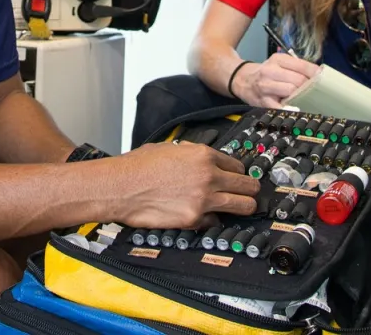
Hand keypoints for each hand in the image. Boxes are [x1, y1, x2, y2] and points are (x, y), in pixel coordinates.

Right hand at [108, 142, 260, 229]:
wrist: (120, 186)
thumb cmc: (138, 166)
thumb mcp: (169, 148)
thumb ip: (192, 154)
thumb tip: (203, 160)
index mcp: (203, 155)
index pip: (238, 166)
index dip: (240, 174)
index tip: (240, 180)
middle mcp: (209, 176)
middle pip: (248, 186)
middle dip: (250, 191)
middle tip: (249, 194)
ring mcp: (204, 199)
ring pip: (243, 206)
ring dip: (243, 207)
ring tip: (241, 208)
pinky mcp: (194, 219)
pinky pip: (215, 222)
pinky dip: (212, 220)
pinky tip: (204, 216)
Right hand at [234, 54, 320, 107]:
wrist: (242, 80)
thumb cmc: (266, 73)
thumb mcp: (279, 63)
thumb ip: (297, 68)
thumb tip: (320, 75)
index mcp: (277, 59)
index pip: (302, 66)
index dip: (315, 73)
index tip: (324, 79)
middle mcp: (270, 71)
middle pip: (298, 80)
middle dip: (309, 87)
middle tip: (316, 91)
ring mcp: (265, 86)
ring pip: (291, 92)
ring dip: (301, 96)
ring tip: (306, 98)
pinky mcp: (263, 101)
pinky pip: (281, 107)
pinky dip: (291, 108)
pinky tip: (296, 108)